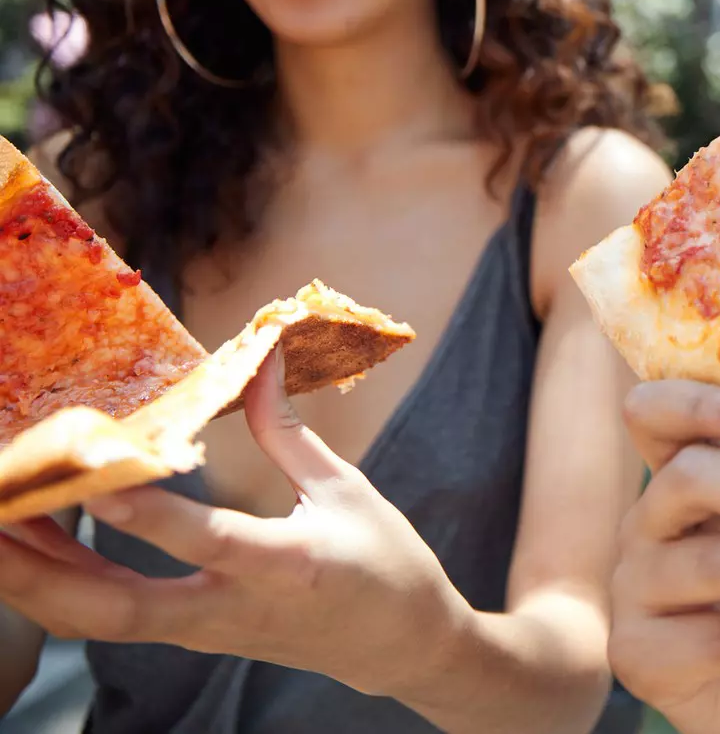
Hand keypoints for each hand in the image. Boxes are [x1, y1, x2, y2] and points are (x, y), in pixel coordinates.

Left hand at [0, 351, 468, 699]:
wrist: (399, 645)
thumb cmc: (384, 561)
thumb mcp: (345, 489)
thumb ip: (286, 431)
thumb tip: (259, 359)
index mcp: (285, 565)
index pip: (204, 541)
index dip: (146, 513)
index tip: (96, 479)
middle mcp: (231, 608)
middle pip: (117, 609)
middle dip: (42, 573)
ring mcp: (203, 631)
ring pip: (98, 622)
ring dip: (35, 580)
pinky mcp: (189, 636)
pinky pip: (110, 619)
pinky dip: (62, 586)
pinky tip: (33, 548)